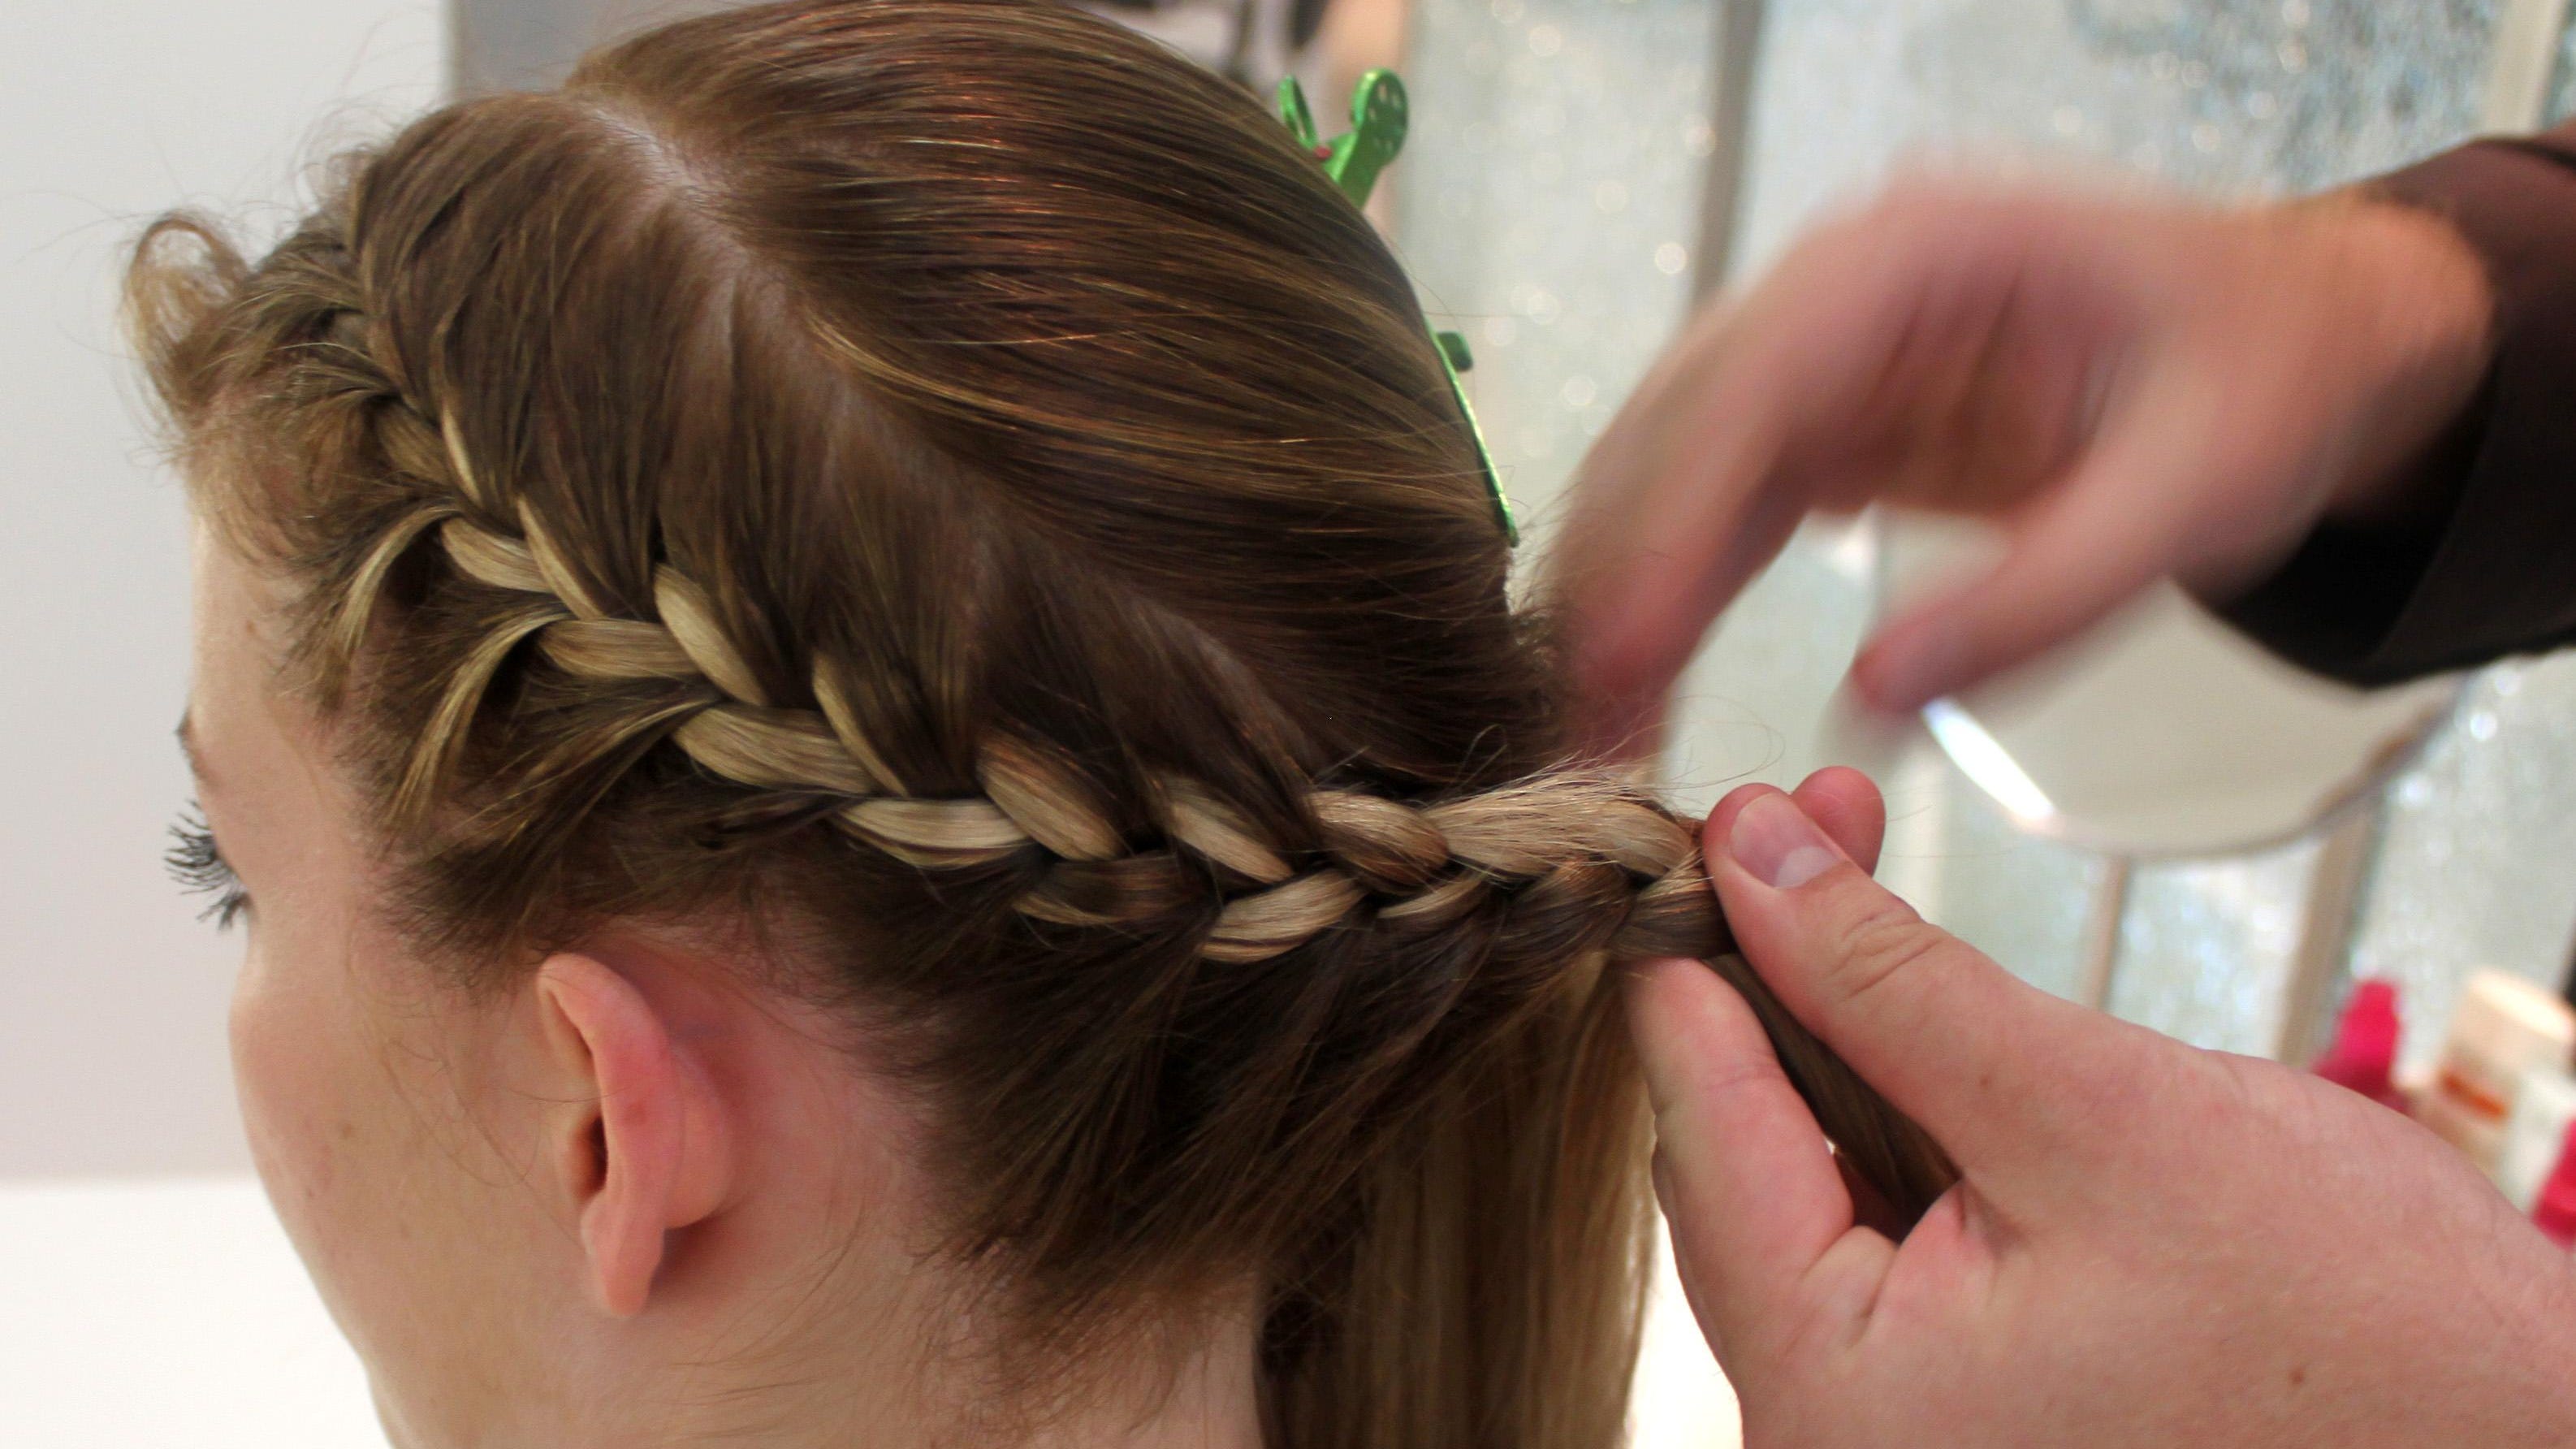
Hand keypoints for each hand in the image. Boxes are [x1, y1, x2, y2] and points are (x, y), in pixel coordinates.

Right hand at [1559, 178, 2492, 749]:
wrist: (2301, 337)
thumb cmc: (2266, 376)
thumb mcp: (2196, 493)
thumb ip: (2041, 599)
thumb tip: (1877, 700)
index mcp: (1917, 252)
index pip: (1746, 384)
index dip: (1670, 521)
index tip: (1621, 647)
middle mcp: (1839, 287)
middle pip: (1673, 427)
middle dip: (1618, 577)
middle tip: (1578, 722)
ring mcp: (1820, 353)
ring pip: (1668, 471)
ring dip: (1625, 598)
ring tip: (1593, 728)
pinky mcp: (1824, 421)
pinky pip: (1715, 510)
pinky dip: (1674, 598)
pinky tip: (1643, 684)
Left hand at [1629, 770, 2575, 1446]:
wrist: (2522, 1433)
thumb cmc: (2362, 1331)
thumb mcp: (2089, 1111)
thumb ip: (1890, 984)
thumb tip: (1756, 864)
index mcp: (1841, 1399)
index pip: (1701, 1134)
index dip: (1697, 960)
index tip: (1711, 830)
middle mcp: (1843, 1435)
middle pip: (1740, 1160)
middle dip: (1773, 979)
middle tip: (1801, 829)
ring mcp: (1905, 1426)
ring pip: (1807, 1185)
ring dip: (1832, 1029)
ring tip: (1853, 874)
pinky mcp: (1966, 1402)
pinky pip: (1882, 1233)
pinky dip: (1892, 1113)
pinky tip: (1906, 1005)